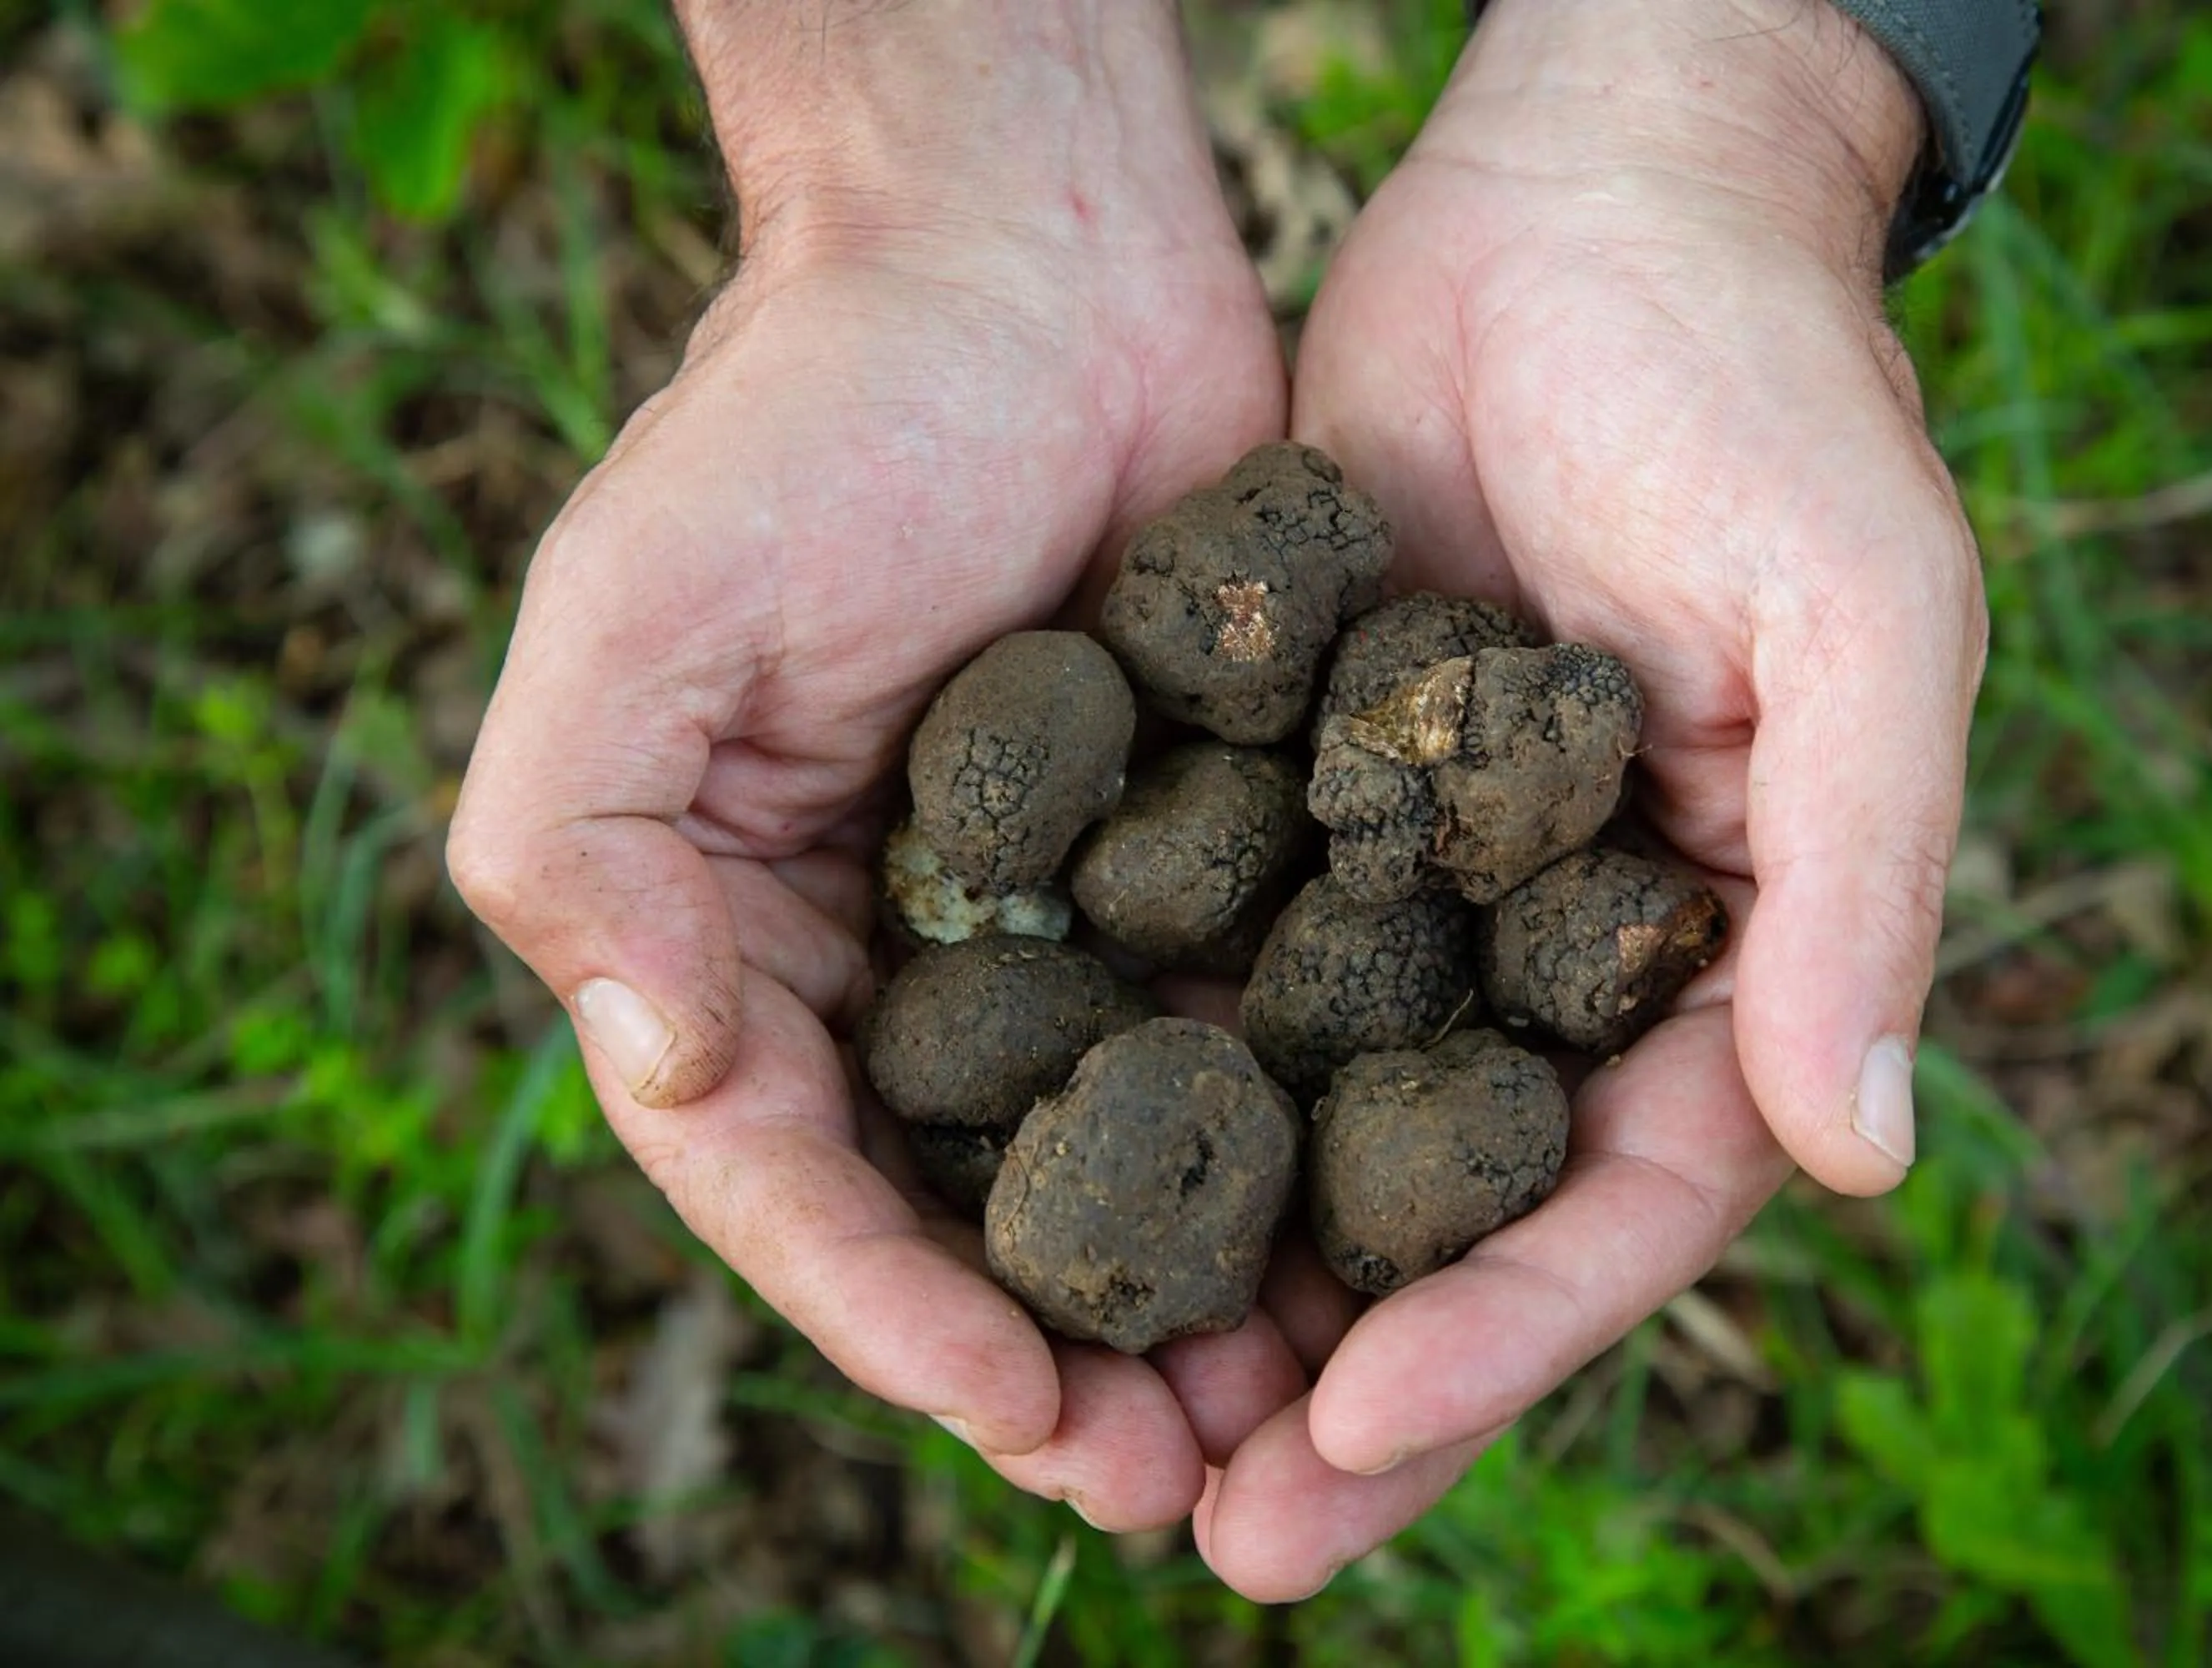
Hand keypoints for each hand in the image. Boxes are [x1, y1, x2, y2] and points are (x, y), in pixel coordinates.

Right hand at [448, 0, 1305, 1531]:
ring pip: (1131, 1163)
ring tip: (1293, 1425)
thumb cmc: (812, 415)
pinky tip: (1387, 1242)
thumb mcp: (635, 613)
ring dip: (1203, 1303)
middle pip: (976, 1213)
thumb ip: (590, 850)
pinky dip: (1307, 1148)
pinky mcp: (1211, 854)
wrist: (1032, 252)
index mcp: (750, 937)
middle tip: (1189, 1485)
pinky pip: (1254, 1033)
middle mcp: (908, 958)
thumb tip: (675, 1080)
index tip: (1024, 1420)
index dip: (898, 1317)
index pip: (804, 1181)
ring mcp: (1069, 917)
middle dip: (1069, 1361)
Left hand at [1193, 0, 1985, 1597]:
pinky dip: (1146, 1092)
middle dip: (1343, 1389)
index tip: (1347, 1449)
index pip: (1621, 1207)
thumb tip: (1860, 1157)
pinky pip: (1221, 976)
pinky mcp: (1297, 802)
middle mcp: (1567, 959)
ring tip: (1092, 1426)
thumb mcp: (1863, 623)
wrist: (1590, 205)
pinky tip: (1033, 1192)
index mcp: (1725, 959)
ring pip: (1318, 1139)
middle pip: (1453, 1226)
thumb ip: (1862, 885)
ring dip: (1222, 1289)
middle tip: (1206, 1538)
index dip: (1499, 1345)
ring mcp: (1422, 890)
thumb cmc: (1767, 394)